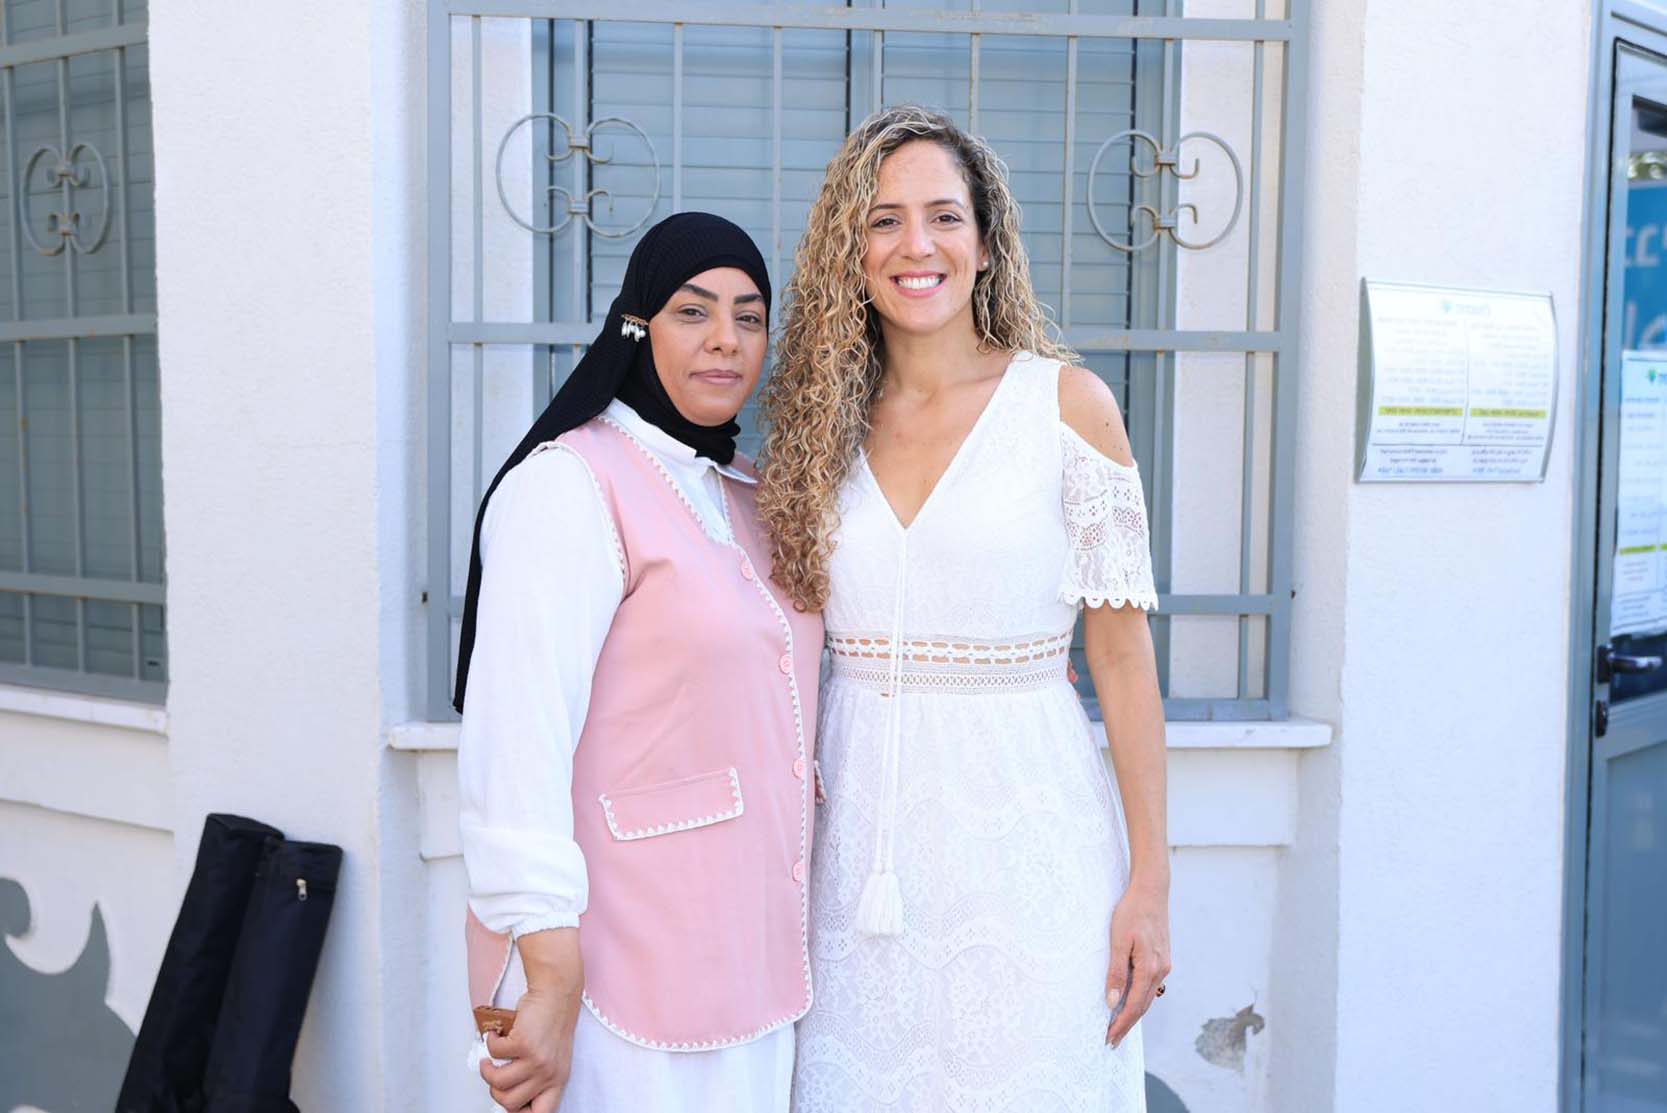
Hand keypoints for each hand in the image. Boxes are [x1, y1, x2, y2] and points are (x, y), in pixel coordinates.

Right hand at [479, 984, 580, 1111]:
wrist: (556, 994)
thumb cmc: (552, 1023)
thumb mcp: (553, 1058)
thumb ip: (538, 1078)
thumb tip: (510, 1095)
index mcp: (557, 1081)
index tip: (510, 1106)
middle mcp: (549, 1074)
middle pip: (510, 1103)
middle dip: (495, 1090)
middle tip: (495, 1074)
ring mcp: (536, 1060)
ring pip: (498, 1082)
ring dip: (487, 1069)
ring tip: (490, 1058)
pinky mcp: (523, 1044)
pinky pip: (494, 1054)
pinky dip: (490, 1043)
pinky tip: (497, 1035)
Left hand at [1104, 880, 1169, 1047]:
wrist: (1151, 891)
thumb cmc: (1131, 912)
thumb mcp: (1118, 940)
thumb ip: (1116, 972)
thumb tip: (1112, 1001)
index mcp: (1150, 968)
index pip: (1133, 1006)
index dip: (1120, 1024)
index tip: (1108, 1038)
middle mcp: (1160, 970)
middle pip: (1142, 1006)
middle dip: (1126, 1024)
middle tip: (1111, 1041)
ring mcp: (1163, 965)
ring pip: (1147, 997)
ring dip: (1133, 1013)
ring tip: (1118, 1026)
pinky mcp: (1162, 958)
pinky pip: (1150, 985)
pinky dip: (1140, 998)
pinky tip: (1130, 1001)